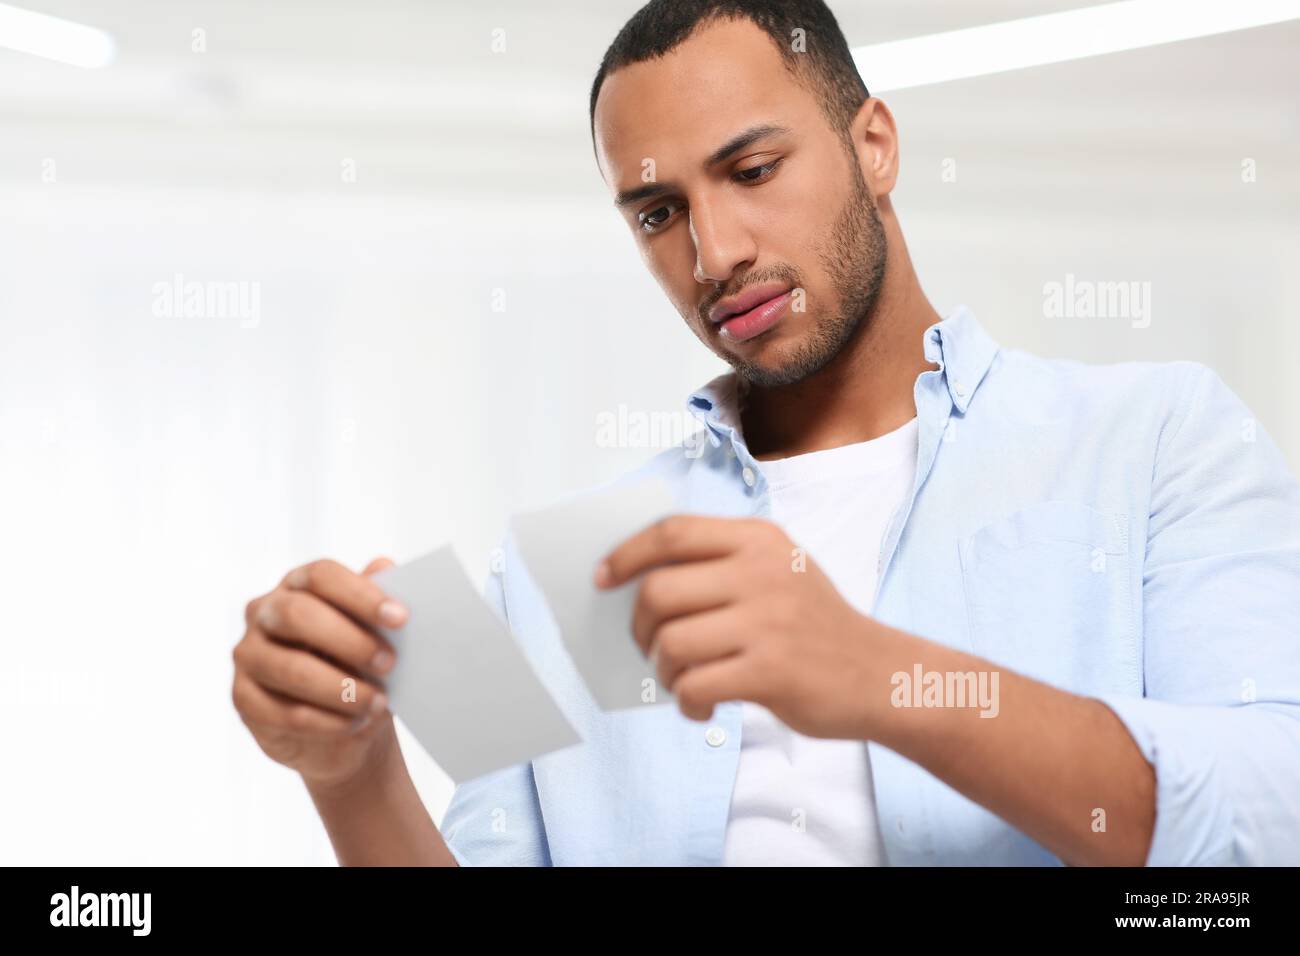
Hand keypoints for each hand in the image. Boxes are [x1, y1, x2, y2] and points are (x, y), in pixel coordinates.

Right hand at [232, 557, 405, 789]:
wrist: (347, 721)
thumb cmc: (360, 665)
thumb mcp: (376, 634)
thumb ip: (376, 603)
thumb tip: (384, 566)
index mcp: (298, 585)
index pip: (321, 576)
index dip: (360, 595)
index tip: (400, 618)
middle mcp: (264, 613)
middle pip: (298, 615)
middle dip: (350, 641)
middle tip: (389, 663)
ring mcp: (249, 654)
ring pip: (291, 668)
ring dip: (341, 689)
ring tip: (377, 702)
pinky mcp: (244, 698)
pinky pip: (283, 712)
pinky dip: (327, 720)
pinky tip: (355, 721)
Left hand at [596, 515, 888, 737]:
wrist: (881, 675)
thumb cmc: (816, 626)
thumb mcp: (781, 570)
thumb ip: (723, 565)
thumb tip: (640, 583)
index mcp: (758, 540)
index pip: (672, 532)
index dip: (627, 554)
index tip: (603, 579)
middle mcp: (761, 573)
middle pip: (659, 590)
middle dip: (640, 628)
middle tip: (651, 648)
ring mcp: (767, 621)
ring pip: (671, 643)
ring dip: (664, 671)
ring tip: (683, 680)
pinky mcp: (771, 670)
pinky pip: (695, 685)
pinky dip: (688, 702)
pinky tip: (704, 705)